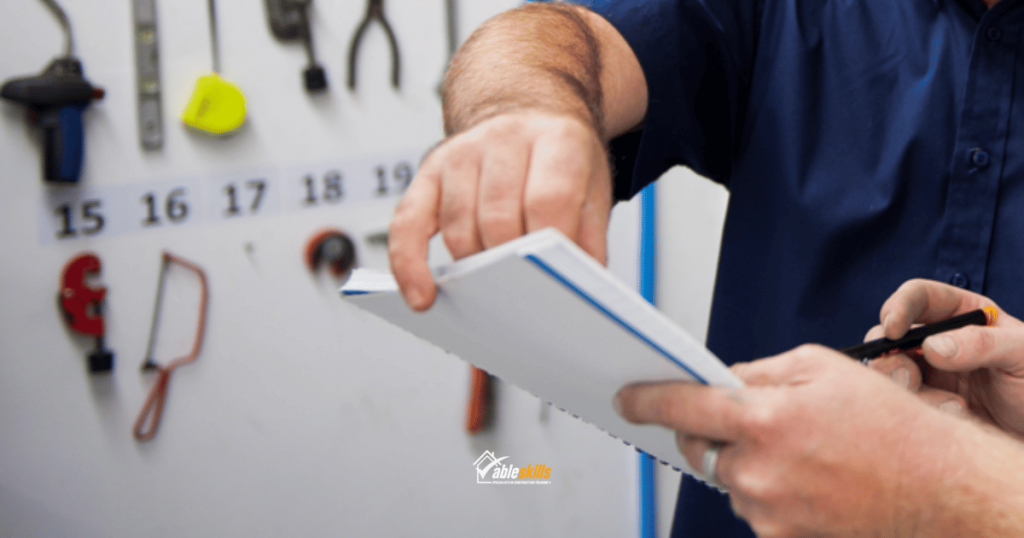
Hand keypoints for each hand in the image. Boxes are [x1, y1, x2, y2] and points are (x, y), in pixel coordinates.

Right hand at [388, 111, 612, 310]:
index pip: (549, 199)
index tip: (551, 282)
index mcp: (556, 139)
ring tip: (493, 294)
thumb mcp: (595, 187)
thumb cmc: (559, 157)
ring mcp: (462, 153)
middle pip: (499, 218)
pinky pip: (407, 223)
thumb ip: (590, 238)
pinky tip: (422, 294)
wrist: (526, 108)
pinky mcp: (429, 172)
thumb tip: (574, 288)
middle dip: (509, 267)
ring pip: (458, 229)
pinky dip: (410, 264)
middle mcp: (505, 138)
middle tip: (522, 298)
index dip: (549, 246)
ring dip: (474, 270)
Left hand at [615, 345, 956, 536]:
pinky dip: (762, 487)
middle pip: (697, 444)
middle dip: (709, 428)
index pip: (682, 405)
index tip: (628, 398)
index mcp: (766, 418)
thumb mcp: (821, 368)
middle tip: (750, 420)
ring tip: (797, 451)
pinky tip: (802, 476)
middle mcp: (758, 469)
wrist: (936, 488)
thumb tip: (719, 380)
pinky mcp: (777, 537)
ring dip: (742, 460)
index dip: (647, 399)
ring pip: (723, 476)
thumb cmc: (888, 425)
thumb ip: (758, 372)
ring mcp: (766, 510)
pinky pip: (748, 504)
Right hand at [864, 279, 1023, 437]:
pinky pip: (903, 405)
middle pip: (887, 335)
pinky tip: (956, 420)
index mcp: (963, 314)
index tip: (893, 331)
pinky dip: (922, 414)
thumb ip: (983, 344)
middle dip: (889, 356)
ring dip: (910, 391)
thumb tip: (931, 346)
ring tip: (954, 409)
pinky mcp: (925, 406)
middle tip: (906, 378)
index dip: (899, 307)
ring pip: (888, 373)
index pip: (919, 297)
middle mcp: (937, 341)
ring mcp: (929, 375)